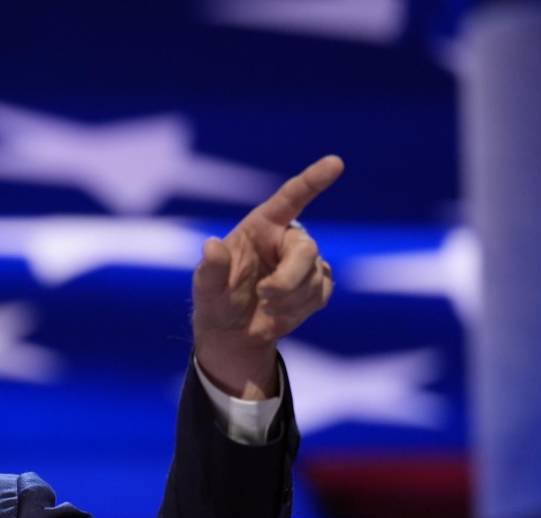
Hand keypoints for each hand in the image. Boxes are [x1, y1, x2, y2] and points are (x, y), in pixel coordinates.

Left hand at [192, 155, 343, 398]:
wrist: (233, 333)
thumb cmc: (216, 301)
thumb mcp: (205, 289)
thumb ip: (211, 269)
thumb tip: (211, 245)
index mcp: (262, 226)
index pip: (291, 198)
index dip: (313, 180)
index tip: (335, 163)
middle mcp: (287, 238)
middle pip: (306, 249)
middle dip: (288, 278)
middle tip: (265, 295)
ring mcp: (306, 262)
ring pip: (315, 277)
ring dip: (287, 300)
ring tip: (264, 306)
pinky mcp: (319, 284)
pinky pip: (321, 294)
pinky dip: (298, 309)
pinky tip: (278, 312)